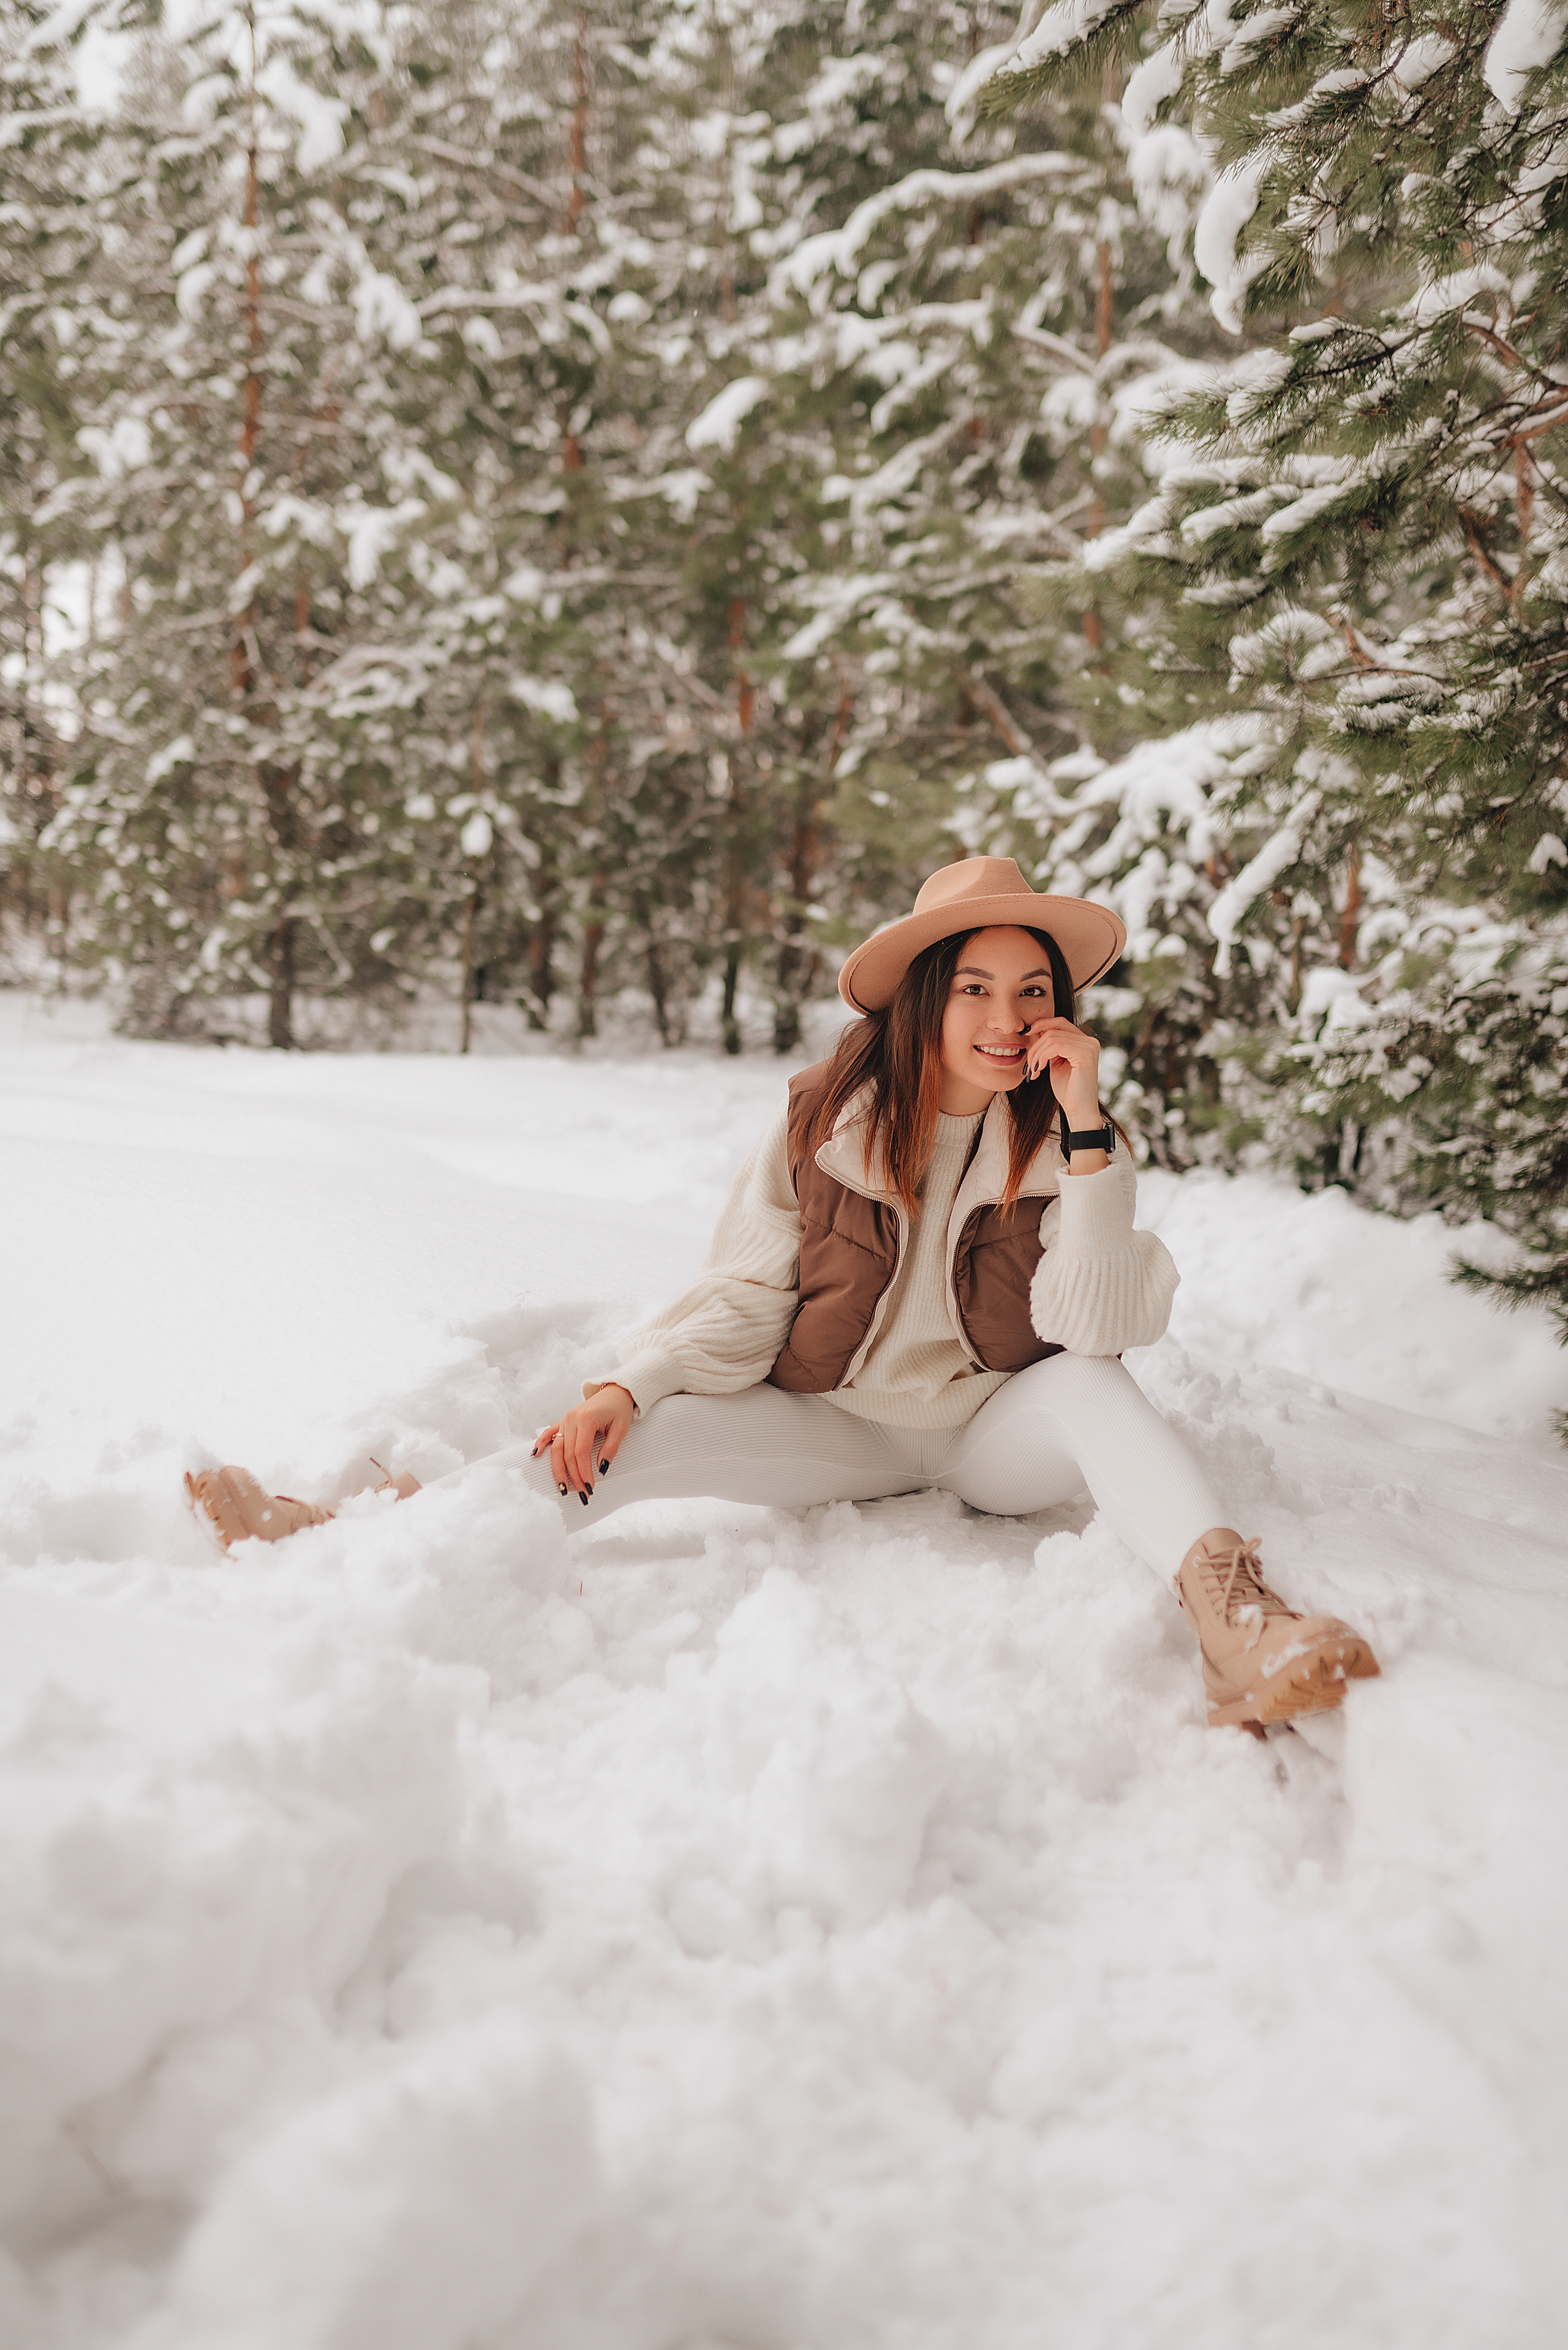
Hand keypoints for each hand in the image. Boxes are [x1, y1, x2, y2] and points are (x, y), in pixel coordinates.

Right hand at [533, 1384, 634, 1500]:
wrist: (615, 1392)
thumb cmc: (619, 1410)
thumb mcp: (621, 1429)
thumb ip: (610, 1449)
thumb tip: (601, 1469)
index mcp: (587, 1419)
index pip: (581, 1452)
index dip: (584, 1472)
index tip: (590, 1487)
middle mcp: (572, 1419)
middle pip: (567, 1454)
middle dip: (573, 1476)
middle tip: (581, 1493)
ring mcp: (565, 1419)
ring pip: (556, 1448)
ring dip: (558, 1469)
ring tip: (562, 1487)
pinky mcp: (563, 1421)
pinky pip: (549, 1433)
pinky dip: (541, 1444)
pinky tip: (535, 1455)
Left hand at [1023, 1016, 1101, 1125]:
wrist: (1078, 1111)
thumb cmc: (1067, 1090)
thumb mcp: (1055, 1063)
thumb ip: (1050, 1047)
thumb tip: (1036, 1030)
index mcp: (1085, 1042)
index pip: (1060, 1023)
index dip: (1042, 1025)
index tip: (1026, 1034)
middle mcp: (1090, 1041)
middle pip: (1054, 1028)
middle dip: (1036, 1045)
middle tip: (1029, 1064)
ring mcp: (1089, 1047)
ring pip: (1052, 1037)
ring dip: (1036, 1054)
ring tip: (1033, 1070)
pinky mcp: (1085, 1054)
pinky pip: (1055, 1046)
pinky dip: (1042, 1056)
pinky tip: (1039, 1070)